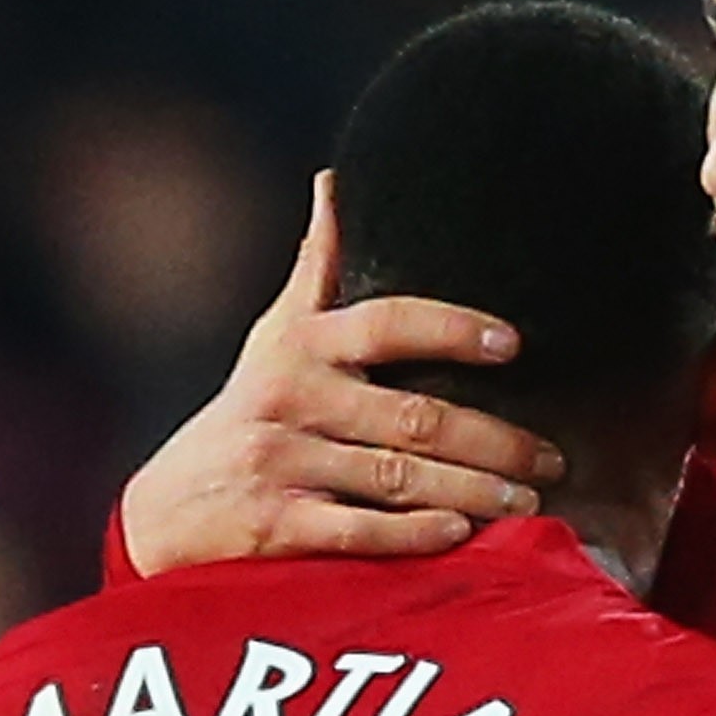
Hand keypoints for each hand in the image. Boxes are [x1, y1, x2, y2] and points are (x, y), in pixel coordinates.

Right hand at [117, 175, 562, 572]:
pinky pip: (359, 530)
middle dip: (494, 438)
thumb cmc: (244, 416)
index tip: (513, 344)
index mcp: (302, 346)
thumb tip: (336, 182)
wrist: (164, 514)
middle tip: (552, 454)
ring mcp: (282, 464)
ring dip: (474, 489)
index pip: (387, 321)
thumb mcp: (273, 337)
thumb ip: (318, 268)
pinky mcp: (274, 527)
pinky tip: (464, 533)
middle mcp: (291, 399)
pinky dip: (416, 534)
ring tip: (529, 498)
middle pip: (413, 414)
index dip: (452, 329)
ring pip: (398, 476)